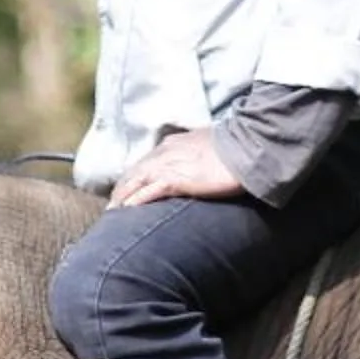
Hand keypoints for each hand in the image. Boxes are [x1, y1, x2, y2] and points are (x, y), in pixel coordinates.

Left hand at [109, 128, 245, 208]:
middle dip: (121, 190)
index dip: (133, 178)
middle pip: (134, 172)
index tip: (126, 190)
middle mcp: (165, 152)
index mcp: (173, 145)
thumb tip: (198, 165)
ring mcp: (169, 165)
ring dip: (122, 198)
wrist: (247, 147)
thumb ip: (197, 155)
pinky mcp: (175, 179)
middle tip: (112, 206)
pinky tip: (127, 211)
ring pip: (135, 182)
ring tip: (113, 213)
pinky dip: (135, 201)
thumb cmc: (234, 149)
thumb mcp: (209, 147)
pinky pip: (147, 192)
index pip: (145, 162)